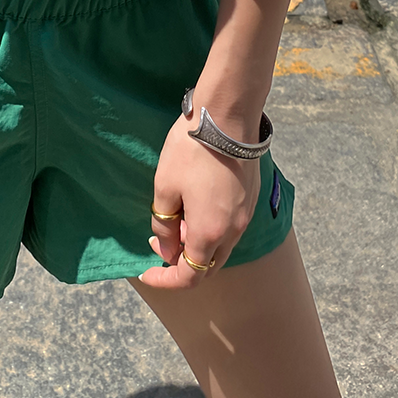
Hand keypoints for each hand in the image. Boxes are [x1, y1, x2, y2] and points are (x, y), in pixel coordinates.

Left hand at [138, 112, 261, 290]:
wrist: (228, 117)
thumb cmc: (191, 151)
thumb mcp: (165, 187)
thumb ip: (164, 224)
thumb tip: (167, 248)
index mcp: (210, 234)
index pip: (189, 277)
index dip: (165, 280)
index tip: (147, 272)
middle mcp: (233, 231)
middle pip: (208, 266)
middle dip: (182, 263)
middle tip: (160, 240)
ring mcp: (246, 215)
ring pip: (221, 246)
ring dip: (198, 243)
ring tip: (176, 217)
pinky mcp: (251, 198)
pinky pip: (230, 227)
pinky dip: (212, 228)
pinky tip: (196, 204)